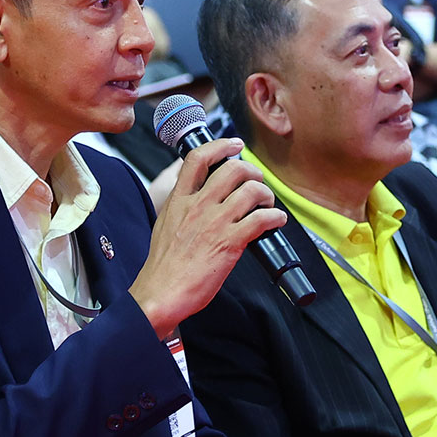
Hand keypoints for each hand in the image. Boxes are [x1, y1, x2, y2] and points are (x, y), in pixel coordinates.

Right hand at [129, 138, 286, 336]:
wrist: (161, 292)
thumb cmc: (163, 266)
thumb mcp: (165, 224)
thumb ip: (181, 206)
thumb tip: (196, 196)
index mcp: (179, 200)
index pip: (198, 158)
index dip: (221, 145)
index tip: (234, 144)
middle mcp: (197, 206)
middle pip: (233, 169)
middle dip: (252, 172)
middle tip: (256, 182)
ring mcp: (214, 223)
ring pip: (251, 191)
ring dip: (266, 195)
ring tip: (267, 204)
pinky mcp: (229, 243)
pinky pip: (261, 219)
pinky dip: (274, 217)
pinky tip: (275, 221)